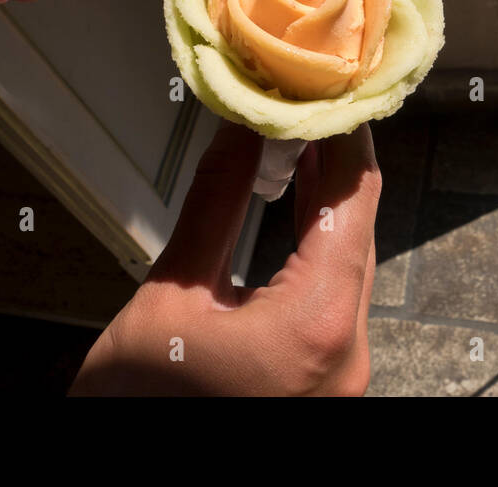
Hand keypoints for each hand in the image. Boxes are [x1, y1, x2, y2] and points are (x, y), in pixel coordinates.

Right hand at [70, 123, 379, 395]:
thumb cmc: (139, 411)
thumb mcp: (170, 296)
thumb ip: (215, 206)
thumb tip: (238, 134)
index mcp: (317, 326)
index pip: (354, 199)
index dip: (344, 133)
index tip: (329, 87)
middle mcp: (347, 353)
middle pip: (358, 230)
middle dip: (333, 163)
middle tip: (305, 103)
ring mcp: (341, 375)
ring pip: (349, 264)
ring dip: (325, 204)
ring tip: (296, 143)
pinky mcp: (323, 384)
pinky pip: (334, 299)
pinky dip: (317, 249)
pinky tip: (295, 211)